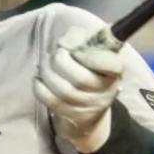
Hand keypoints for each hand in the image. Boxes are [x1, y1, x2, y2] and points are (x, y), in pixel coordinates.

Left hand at [33, 25, 123, 152]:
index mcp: (115, 72)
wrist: (88, 107)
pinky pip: (51, 101)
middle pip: (80, 78)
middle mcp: (106, 91)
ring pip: (63, 90)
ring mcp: (89, 105)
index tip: (75, 49)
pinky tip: (38, 78)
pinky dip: (40, 87)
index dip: (90, 56)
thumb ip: (82, 40)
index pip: (112, 65)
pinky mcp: (72, 115)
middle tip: (54, 53)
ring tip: (44, 63)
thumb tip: (67, 38)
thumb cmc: (89, 71)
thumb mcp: (92, 52)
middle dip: (60, 61)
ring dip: (47, 73)